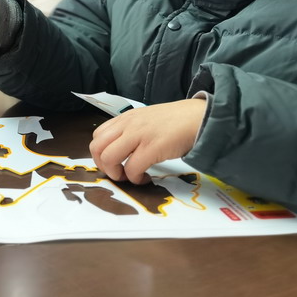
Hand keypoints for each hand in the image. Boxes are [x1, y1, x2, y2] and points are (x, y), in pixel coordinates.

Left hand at [89, 99, 206, 183]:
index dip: (100, 155)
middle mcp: (128, 125)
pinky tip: (145, 178)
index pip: (97, 136)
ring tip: (130, 176)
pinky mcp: (152, 147)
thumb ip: (130, 131)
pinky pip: (132, 169)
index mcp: (125, 118)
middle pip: (97, 148)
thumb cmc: (175, 122)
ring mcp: (139, 135)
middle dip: (103, 166)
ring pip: (109, 158)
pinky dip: (135, 179)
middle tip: (118, 173)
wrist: (199, 117)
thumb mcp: (146, 120)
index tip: (113, 164)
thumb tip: (118, 151)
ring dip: (116, 174)